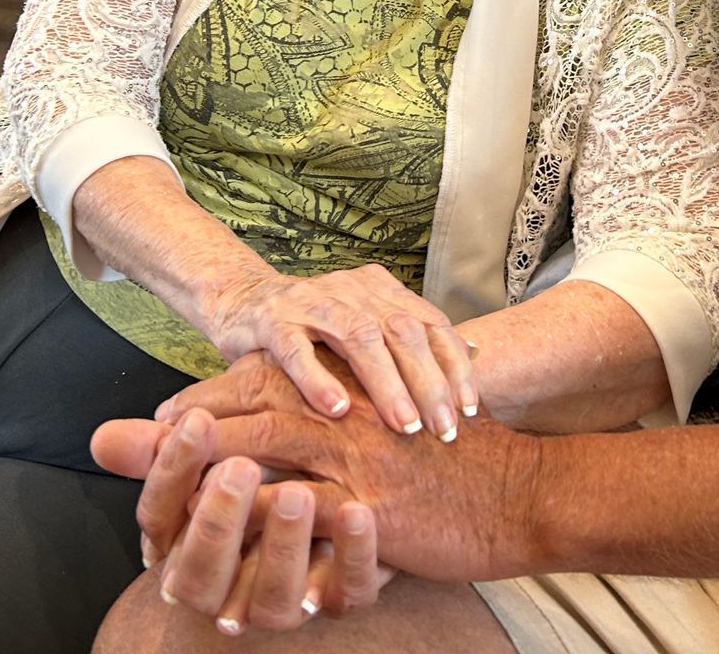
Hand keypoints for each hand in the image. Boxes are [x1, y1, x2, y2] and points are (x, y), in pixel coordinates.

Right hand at [91, 396, 393, 629]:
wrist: (345, 512)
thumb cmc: (264, 475)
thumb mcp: (220, 451)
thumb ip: (171, 444)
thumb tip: (101, 437)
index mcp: (188, 546)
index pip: (161, 520)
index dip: (173, 472)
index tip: (195, 421)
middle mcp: (230, 586)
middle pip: (205, 574)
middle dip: (218, 521)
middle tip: (239, 468)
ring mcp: (288, 599)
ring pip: (274, 596)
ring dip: (282, 544)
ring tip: (297, 493)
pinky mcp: (344, 597)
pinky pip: (348, 591)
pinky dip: (353, 553)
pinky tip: (357, 510)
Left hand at [92, 353, 539, 589]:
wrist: (517, 494)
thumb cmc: (459, 463)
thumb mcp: (401, 427)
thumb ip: (352, 418)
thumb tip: (309, 420)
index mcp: (349, 391)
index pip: (265, 378)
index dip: (211, 394)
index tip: (166, 417)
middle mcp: (346, 412)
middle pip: (250, 401)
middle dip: (192, 418)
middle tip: (140, 439)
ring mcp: (354, 455)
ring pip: (262, 447)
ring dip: (208, 467)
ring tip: (164, 491)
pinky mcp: (367, 502)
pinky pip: (296, 511)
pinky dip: (254, 526)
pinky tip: (219, 543)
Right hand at [201, 264, 477, 436]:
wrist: (241, 299)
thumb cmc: (315, 328)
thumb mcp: (367, 325)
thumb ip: (413, 338)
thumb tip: (476, 353)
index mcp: (380, 290)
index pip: (431, 323)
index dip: (454, 365)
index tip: (471, 410)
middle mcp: (352, 289)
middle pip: (402, 331)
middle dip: (428, 382)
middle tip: (444, 430)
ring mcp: (310, 301)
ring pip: (358, 338)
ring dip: (385, 384)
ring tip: (405, 425)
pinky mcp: (270, 320)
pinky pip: (296, 350)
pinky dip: (317, 379)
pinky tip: (335, 411)